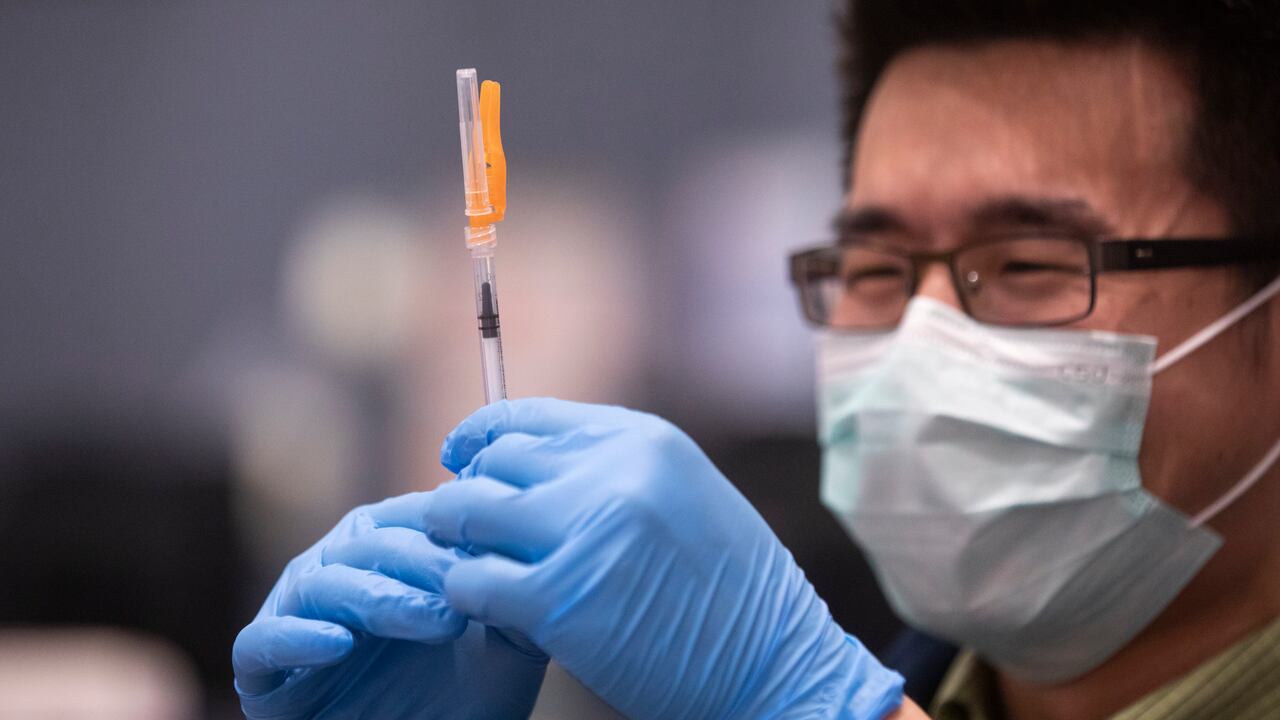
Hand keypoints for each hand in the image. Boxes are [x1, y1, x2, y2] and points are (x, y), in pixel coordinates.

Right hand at [233, 493, 546, 719]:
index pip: (417, 516)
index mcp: (391, 551)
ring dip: (380, 596)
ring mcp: (297, 616)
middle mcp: (339, 570)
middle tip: (469, 588)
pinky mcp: (261, 670)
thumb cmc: (464, 699)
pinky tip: (339, 643)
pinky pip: (262, 642)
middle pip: (372, 542)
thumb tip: (535, 545)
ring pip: (324, 583)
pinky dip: (296, 637)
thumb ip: (516, 595)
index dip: (455, 526)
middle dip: (426, 562)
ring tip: (438, 620)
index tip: (499, 546)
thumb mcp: (505, 647)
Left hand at [429, 398, 903, 719]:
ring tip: (472, 567)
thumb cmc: (731, 595)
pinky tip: (491, 611)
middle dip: (468, 495)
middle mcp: (612, 472)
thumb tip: (524, 464)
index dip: (481, 437)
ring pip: (467, 512)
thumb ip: (614, 471)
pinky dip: (467, 594)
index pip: (528, 416)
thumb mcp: (684, 497)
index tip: (459, 457)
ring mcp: (584, 532)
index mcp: (643, 441)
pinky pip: (470, 581)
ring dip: (458, 542)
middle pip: (493, 462)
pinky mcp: (559, 600)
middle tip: (463, 530)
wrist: (777, 668)